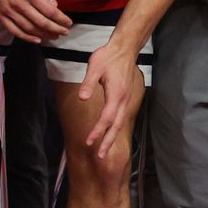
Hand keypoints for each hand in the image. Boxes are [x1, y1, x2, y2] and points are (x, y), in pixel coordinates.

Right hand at [0, 0, 71, 41]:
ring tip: (54, 36)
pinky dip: (26, 38)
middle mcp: (18, 4)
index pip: (49, 10)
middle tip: (65, 32)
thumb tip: (54, 5)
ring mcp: (8, 12)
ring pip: (29, 28)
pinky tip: (37, 40)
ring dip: (44, 35)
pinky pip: (14, 30)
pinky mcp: (0, 16)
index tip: (68, 22)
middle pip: (41, 22)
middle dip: (56, 29)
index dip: (61, 19)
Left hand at [78, 42, 142, 156]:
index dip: (98, 131)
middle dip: (107, 141)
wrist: (124, 50)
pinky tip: (109, 134)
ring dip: (111, 137)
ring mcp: (125, 100)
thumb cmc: (107, 57)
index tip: (89, 142)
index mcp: (116, 94)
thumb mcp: (94, 67)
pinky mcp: (124, 98)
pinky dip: (114, 128)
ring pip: (119, 123)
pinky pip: (120, 117)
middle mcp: (123, 100)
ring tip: (103, 151)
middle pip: (115, 125)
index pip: (106, 117)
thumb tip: (81, 97)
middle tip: (101, 157)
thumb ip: (88, 83)